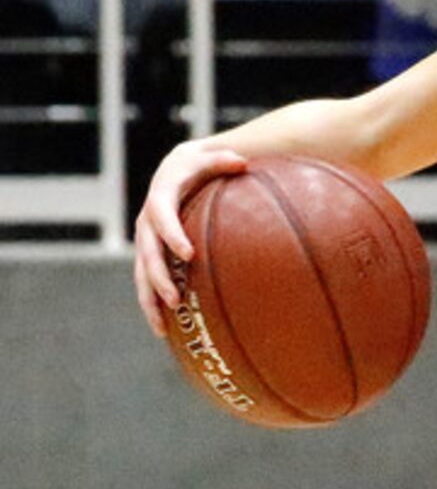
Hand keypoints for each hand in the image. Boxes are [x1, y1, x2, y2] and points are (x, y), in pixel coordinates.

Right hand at [132, 141, 248, 334]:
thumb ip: (223, 160)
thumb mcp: (209, 158)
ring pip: (142, 274)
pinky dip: (153, 305)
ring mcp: (147, 241)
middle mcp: (148, 222)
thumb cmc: (199, 166)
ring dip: (150, 299)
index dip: (172, 234)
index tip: (188, 253)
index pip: (162, 216)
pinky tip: (164, 330)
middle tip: (175, 299)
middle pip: (148, 253)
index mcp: (161, 198)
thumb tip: (243, 161)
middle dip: (159, 277)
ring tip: (162, 326)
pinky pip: (148, 282)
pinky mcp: (151, 255)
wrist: (176, 171)